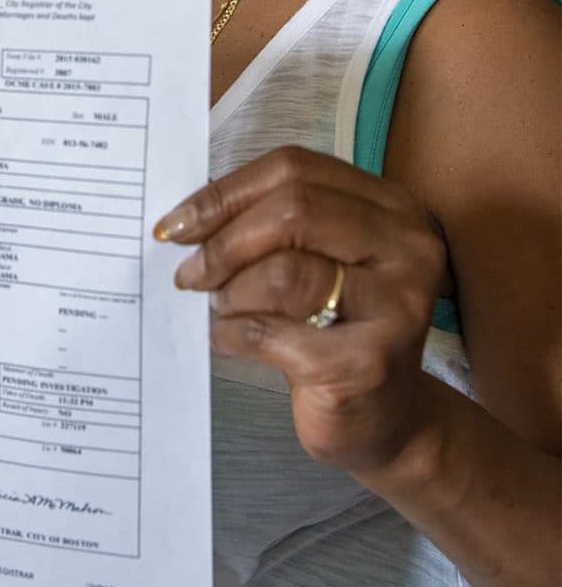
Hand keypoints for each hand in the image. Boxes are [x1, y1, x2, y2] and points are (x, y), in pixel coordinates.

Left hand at [155, 145, 447, 473]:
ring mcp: (399, 304)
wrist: (380, 418)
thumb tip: (186, 215)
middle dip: (223, 244)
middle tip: (190, 275)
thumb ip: (265, 225)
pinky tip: (230, 342)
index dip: (225, 193)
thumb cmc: (332, 329)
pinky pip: (271, 331)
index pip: (295, 169)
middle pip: (292, 211)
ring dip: (231, 292)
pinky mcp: (369, 362)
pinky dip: (232, 334)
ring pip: (285, 271)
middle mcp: (409, 248)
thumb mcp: (311, 261)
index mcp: (391, 208)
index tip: (177, 225)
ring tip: (223, 309)